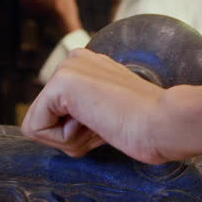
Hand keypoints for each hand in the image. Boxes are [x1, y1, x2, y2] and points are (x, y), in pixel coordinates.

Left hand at [22, 49, 201, 162]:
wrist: (165, 123)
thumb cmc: (148, 128)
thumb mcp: (108, 117)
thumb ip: (85, 117)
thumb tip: (68, 126)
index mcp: (86, 66)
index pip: (53, 114)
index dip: (78, 134)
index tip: (111, 124)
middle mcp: (73, 60)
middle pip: (43, 121)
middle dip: (71, 137)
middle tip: (107, 126)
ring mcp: (66, 68)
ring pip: (38, 127)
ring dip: (71, 140)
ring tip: (104, 124)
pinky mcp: (60, 83)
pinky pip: (36, 129)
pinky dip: (65, 139)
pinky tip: (96, 123)